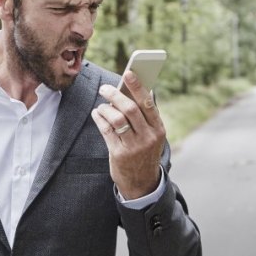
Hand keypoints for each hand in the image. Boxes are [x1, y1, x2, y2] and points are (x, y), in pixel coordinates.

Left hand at [91, 70, 166, 198]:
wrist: (142, 183)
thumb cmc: (145, 152)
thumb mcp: (151, 136)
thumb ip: (144, 117)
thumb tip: (131, 89)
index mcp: (159, 129)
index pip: (148, 103)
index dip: (137, 86)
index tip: (128, 72)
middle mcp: (148, 137)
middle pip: (130, 109)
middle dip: (115, 95)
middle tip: (105, 88)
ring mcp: (134, 147)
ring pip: (117, 119)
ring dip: (106, 108)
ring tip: (102, 105)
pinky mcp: (120, 154)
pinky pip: (107, 131)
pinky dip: (100, 119)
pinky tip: (97, 114)